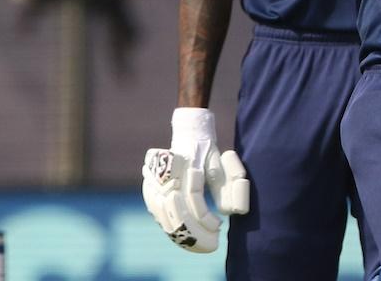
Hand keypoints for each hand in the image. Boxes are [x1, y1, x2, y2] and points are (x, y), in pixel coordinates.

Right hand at [141, 108, 249, 252]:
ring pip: (164, 216)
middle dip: (194, 233)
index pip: (193, 198)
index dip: (205, 217)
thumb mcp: (222, 166)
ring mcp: (155, 181)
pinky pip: (158, 214)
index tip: (219, 226)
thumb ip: (227, 187)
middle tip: (211, 244)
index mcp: (189, 164)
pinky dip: (171, 228)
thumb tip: (230, 212)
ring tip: (200, 244)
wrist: (189, 137)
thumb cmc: (210, 154)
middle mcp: (169, 173)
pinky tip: (185, 238)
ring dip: (182, 235)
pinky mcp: (150, 190)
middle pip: (176, 211)